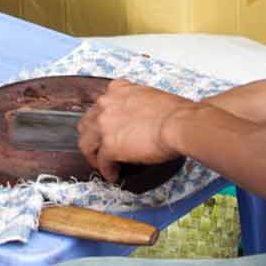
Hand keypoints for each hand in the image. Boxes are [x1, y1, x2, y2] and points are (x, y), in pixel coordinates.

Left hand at [77, 80, 193, 182]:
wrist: (179, 123)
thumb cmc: (174, 112)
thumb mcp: (148, 96)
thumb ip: (135, 104)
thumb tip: (138, 118)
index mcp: (116, 90)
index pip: (99, 106)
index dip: (101, 121)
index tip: (107, 131)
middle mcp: (105, 104)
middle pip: (86, 124)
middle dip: (91, 138)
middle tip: (99, 149)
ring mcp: (104, 125)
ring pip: (86, 144)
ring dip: (93, 156)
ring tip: (102, 165)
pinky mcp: (110, 146)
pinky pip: (102, 162)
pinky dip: (107, 171)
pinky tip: (113, 175)